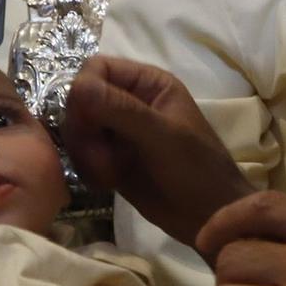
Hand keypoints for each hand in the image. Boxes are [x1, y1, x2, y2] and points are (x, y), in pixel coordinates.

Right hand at [61, 56, 253, 248]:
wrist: (208, 217)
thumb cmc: (197, 169)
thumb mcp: (162, 136)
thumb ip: (122, 109)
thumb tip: (78, 87)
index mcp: (148, 83)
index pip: (96, 68)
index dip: (83, 92)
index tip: (86, 122)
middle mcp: (129, 101)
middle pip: (79, 100)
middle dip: (83, 131)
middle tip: (99, 157)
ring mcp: (117, 131)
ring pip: (76, 129)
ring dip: (85, 153)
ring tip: (109, 174)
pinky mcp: (110, 158)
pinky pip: (81, 154)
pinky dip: (87, 169)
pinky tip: (107, 183)